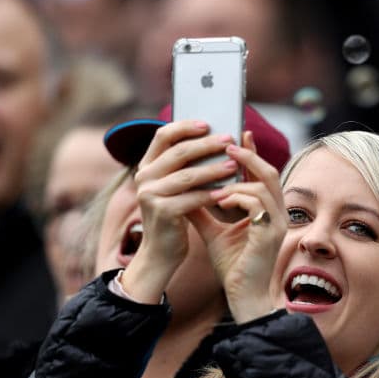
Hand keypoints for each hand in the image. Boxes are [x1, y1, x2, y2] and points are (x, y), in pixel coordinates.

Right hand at [120, 120, 237, 302]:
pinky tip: (227, 192)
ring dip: (213, 169)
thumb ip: (185, 167)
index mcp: (147, 166)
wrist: (161, 254)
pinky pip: (192, 199)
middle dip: (206, 145)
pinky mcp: (162, 212)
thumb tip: (214, 140)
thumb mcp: (175, 188)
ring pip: (187, 175)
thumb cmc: (174, 217)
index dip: (184, 126)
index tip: (207, 123)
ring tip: (234, 165)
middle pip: (178, 152)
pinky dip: (211, 194)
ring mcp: (150, 195)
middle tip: (229, 140)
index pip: (162, 136)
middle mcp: (144, 177)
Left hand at [188, 131, 285, 322]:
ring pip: (264, 184)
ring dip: (237, 179)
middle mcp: (276, 213)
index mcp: (266, 211)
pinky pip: (256, 204)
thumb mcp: (213, 232)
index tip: (236, 134)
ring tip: (214, 182)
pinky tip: (219, 200)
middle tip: (225, 143)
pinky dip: (237, 197)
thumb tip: (183, 188)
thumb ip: (202, 210)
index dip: (250, 152)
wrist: (243, 296)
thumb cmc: (233, 266)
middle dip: (248, 154)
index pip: (261, 174)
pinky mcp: (271, 235)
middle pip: (269, 171)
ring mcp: (277, 223)